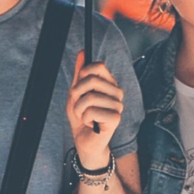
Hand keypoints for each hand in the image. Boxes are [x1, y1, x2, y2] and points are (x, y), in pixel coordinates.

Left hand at [68, 52, 124, 168]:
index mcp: (109, 83)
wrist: (84, 141)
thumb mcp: (75, 93)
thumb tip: (82, 52)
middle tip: (79, 106)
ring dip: (78, 109)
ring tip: (84, 116)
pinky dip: (84, 119)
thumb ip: (79, 74)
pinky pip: (91, 111)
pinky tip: (90, 124)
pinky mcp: (116, 118)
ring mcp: (118, 105)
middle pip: (91, 79)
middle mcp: (117, 92)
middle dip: (76, 94)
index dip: (82, 75)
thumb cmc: (82, 117)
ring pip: (89, 97)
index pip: (98, 66)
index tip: (79, 88)